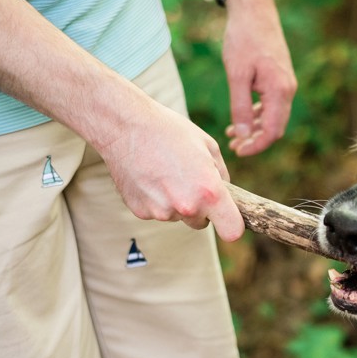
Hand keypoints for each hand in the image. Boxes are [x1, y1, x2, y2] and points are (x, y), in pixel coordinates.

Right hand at [97, 100, 245, 241]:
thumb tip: (227, 195)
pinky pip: (158, 211)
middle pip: (202, 223)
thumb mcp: (208, 146)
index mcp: (209, 192)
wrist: (124, 126)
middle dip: (201, 207)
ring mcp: (161, 212)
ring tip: (165, 172)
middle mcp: (186, 207)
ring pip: (178, 216)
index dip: (232, 224)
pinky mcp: (141, 212)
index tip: (228, 216)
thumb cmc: (170, 131)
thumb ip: (222, 176)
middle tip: (189, 180)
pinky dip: (156, 199)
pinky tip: (150, 176)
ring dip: (177, 201)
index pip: (231, 231)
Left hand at [220, 0, 296, 156]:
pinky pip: (272, 105)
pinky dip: (257, 115)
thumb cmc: (244, 39)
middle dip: (255, 140)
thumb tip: (242, 135)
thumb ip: (239, 107)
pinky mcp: (279, 78)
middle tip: (233, 145)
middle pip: (275, 128)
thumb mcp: (236, 75)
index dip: (256, 146)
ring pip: (273, 117)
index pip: (272, 131)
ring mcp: (285, 84)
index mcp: (279, 91)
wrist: (254, 10)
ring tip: (232, 134)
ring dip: (254, 129)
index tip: (238, 151)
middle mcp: (287, 90)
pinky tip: (241, 117)